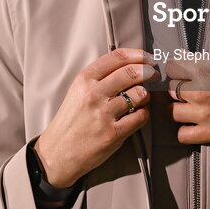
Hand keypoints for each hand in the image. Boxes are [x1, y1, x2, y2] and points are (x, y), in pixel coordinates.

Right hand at [35, 48, 158, 186]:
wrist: (57, 153)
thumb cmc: (71, 121)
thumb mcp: (77, 92)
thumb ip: (100, 78)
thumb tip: (131, 65)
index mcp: (84, 80)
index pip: (117, 57)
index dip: (138, 55)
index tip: (148, 58)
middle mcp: (93, 94)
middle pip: (132, 73)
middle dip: (148, 72)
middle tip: (153, 75)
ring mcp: (103, 114)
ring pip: (139, 94)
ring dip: (145, 95)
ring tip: (141, 99)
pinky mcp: (113, 134)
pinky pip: (141, 116)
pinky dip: (144, 113)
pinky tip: (137, 114)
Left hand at [166, 56, 209, 143]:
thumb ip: (205, 60)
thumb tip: (184, 57)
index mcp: (205, 70)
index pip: (172, 67)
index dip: (176, 69)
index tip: (181, 72)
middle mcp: (200, 92)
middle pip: (169, 90)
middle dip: (176, 88)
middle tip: (187, 90)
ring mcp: (204, 114)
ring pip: (171, 112)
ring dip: (178, 108)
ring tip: (189, 107)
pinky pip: (182, 135)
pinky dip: (184, 130)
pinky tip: (193, 123)